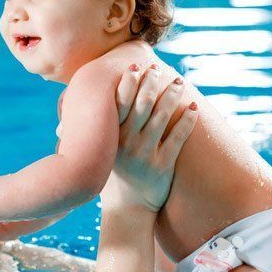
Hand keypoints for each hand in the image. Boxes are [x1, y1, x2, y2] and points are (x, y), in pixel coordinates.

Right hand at [110, 65, 198, 210]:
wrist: (127, 206)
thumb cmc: (114, 169)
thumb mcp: (102, 148)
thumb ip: (98, 126)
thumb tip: (77, 98)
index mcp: (110, 137)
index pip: (118, 103)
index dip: (127, 82)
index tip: (136, 65)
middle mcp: (125, 144)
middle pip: (142, 105)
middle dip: (151, 83)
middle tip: (158, 69)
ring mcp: (144, 155)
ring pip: (162, 117)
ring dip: (172, 96)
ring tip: (179, 81)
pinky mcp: (162, 166)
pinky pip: (177, 138)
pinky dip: (187, 120)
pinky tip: (194, 106)